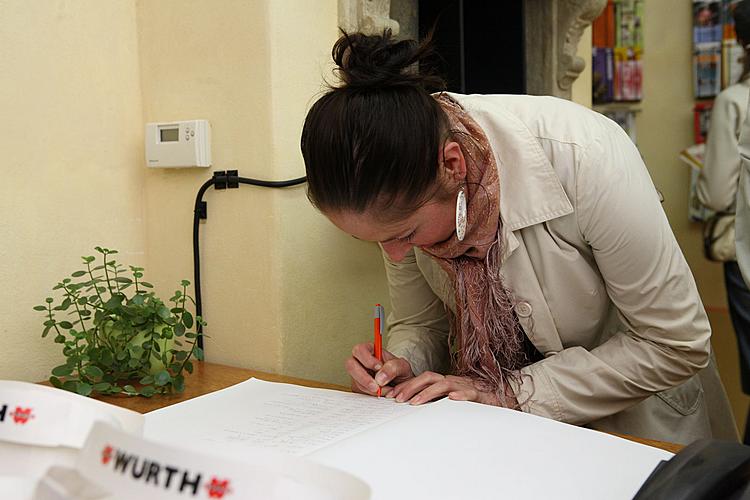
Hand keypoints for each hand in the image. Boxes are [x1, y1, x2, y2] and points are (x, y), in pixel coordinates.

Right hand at [345, 342, 413, 396]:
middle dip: (363, 377)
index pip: (360, 349)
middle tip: (376, 386)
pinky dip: (370, 394)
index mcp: (371, 351)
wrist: (402, 387)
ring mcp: (358, 375)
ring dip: (369, 388)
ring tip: (386, 390)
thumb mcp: (403, 367)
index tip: (378, 367)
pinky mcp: (359, 387)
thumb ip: (393, 368)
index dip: (366, 358)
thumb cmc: (401, 373)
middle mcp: (361, 362)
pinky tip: (381, 393)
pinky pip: (359, 391)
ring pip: (355, 381)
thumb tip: (379, 378)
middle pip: (350, 365)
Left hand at [390, 372, 516, 407]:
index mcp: (443, 382)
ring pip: (444, 384)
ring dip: (428, 392)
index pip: (421, 379)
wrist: (498, 401)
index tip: (392, 395)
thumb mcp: (447, 403)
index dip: (406, 385)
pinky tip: (451, 400)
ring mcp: (464, 386)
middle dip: (411, 386)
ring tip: (416, 402)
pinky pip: (469, 392)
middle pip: (429, 377)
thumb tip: (409, 408)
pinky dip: (460, 395)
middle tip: (398, 399)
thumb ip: (431, 402)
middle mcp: (452, 381)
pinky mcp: (479, 395)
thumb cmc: (470, 403)